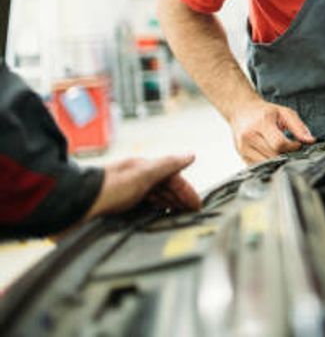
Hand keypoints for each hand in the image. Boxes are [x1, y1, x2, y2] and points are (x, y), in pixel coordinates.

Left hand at [84, 154, 201, 220]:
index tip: (197, 204)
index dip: (186, 190)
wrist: (75, 206)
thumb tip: (190, 156)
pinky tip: (156, 220)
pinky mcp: (118, 209)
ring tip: (179, 217)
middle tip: (192, 213)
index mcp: (142, 169)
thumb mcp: (143, 174)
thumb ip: (168, 165)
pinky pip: (143, 210)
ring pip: (155, 199)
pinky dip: (154, 214)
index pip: (172, 177)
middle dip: (180, 199)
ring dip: (168, 206)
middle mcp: (135, 180)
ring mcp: (126, 195)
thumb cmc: (106, 188)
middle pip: (164, 188)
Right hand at [229, 99, 314, 163]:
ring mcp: (243, 148)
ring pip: (266, 164)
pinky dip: (268, 164)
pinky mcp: (242, 156)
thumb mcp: (284, 112)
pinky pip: (259, 167)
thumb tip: (310, 141)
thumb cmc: (265, 112)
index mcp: (261, 123)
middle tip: (291, 149)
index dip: (292, 147)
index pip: (279, 143)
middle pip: (273, 155)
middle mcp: (249, 136)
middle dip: (286, 155)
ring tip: (282, 151)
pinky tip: (272, 155)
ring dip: (277, 162)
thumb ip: (298, 127)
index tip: (297, 144)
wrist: (242, 111)